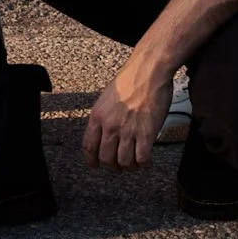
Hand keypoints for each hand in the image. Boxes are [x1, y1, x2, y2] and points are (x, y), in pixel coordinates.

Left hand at [82, 48, 173, 170]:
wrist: (149, 70)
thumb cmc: (130, 79)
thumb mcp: (107, 97)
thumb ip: (104, 116)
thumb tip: (104, 133)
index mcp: (98, 116)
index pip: (88, 147)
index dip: (92, 161)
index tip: (96, 166)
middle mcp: (110, 125)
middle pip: (105, 159)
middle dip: (112, 167)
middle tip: (119, 167)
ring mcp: (128, 130)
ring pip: (124, 162)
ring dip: (130, 167)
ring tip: (134, 163)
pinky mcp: (146, 133)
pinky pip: (142, 159)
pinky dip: (144, 164)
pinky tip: (147, 161)